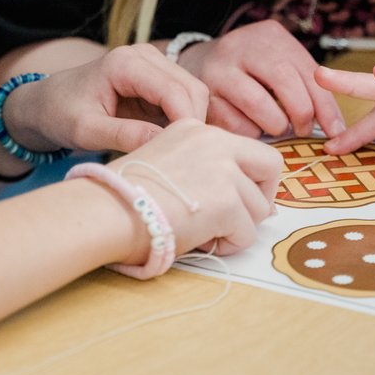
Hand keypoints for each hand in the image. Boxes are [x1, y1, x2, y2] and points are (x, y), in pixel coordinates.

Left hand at [5, 44, 209, 152]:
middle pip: (192, 89)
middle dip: (194, 124)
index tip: (187, 154)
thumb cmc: (60, 114)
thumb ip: (123, 135)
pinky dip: (184, 122)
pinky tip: (173, 144)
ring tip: (177, 152)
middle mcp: (145, 56)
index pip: (174, 91)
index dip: (186, 122)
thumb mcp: (86, 130)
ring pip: (193, 94)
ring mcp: (154, 65)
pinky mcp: (157, 80)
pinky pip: (184, 100)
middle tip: (184, 158)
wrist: (47, 103)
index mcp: (125, 63)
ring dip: (191, 123)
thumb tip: (165, 144)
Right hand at [112, 119, 282, 256]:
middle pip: (270, 166)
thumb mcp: (168, 167)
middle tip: (237, 218)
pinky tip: (200, 242)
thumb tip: (260, 205)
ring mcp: (222, 169)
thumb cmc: (124, 198)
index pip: (248, 149)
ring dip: (237, 227)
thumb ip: (207, 173)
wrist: (104, 212)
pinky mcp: (225, 201)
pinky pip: (247, 233)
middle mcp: (214, 141)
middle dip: (261, 197)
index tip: (235, 199)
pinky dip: (228, 245)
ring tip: (204, 234)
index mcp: (196, 129)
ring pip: (259, 208)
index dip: (250, 179)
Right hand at [176, 20, 344, 138]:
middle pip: (284, 80)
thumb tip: (334, 125)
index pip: (308, 70)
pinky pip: (234, 123)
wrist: (196, 63)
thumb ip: (304, 85)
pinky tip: (251, 126)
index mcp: (270, 35)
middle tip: (301, 129)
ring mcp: (219, 68)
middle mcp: (242, 45)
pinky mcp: (202, 94)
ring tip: (275, 127)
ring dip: (274, 124)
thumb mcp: (278, 63)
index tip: (335, 130)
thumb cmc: (250, 70)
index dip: (326, 105)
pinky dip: (250, 132)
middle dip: (301, 113)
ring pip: (257, 103)